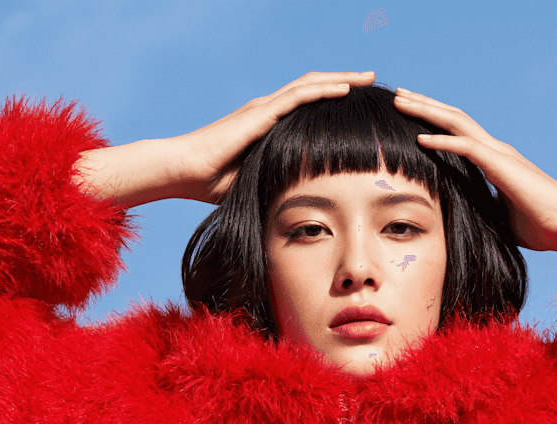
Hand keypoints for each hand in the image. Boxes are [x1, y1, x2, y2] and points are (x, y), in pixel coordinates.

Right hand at [73, 71, 375, 206]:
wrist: (184, 172)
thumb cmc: (213, 185)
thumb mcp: (258, 182)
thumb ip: (279, 185)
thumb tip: (300, 211)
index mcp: (269, 125)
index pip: (308, 106)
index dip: (334, 102)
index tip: (360, 106)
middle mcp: (269, 110)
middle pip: (315, 88)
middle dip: (345, 83)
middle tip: (372, 82)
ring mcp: (264, 109)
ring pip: (311, 85)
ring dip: (341, 80)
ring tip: (367, 78)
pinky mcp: (260, 113)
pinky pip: (298, 96)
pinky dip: (323, 90)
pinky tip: (345, 89)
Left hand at [392, 87, 556, 256]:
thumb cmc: (541, 226)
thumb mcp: (500, 216)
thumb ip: (482, 208)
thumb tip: (464, 219)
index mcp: (496, 160)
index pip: (460, 132)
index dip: (435, 121)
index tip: (410, 115)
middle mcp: (496, 150)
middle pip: (454, 119)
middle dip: (425, 105)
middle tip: (399, 95)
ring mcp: (500, 154)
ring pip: (457, 123)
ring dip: (427, 111)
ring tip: (402, 101)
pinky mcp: (502, 165)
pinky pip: (466, 147)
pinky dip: (442, 141)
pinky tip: (420, 138)